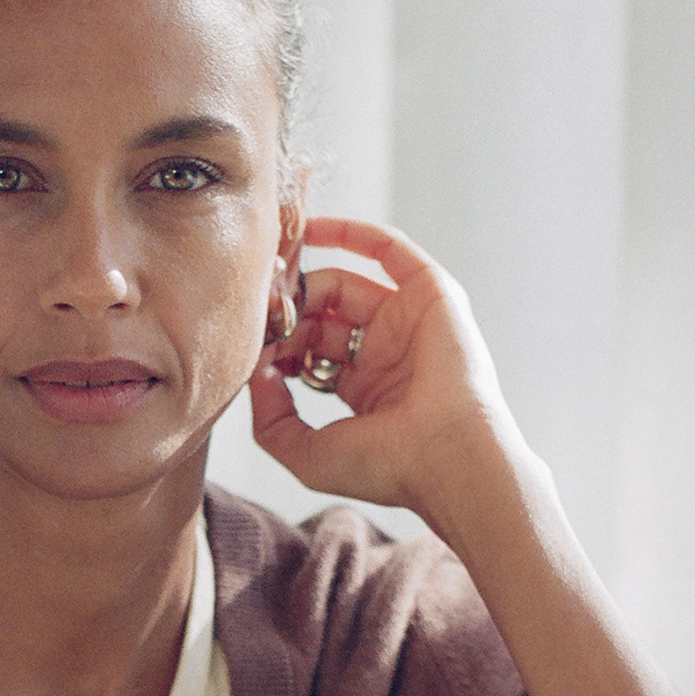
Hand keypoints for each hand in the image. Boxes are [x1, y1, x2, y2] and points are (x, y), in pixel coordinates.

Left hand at [247, 216, 529, 523]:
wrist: (446, 457)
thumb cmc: (388, 467)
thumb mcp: (308, 455)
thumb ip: (270, 420)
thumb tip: (252, 374)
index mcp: (362, 389)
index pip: (307, 350)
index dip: (275, 342)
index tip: (248, 343)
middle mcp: (385, 352)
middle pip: (320, 314)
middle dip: (286, 310)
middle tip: (260, 310)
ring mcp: (408, 321)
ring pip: (345, 281)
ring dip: (305, 278)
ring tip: (274, 280)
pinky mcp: (431, 295)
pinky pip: (389, 250)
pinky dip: (352, 233)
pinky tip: (311, 228)